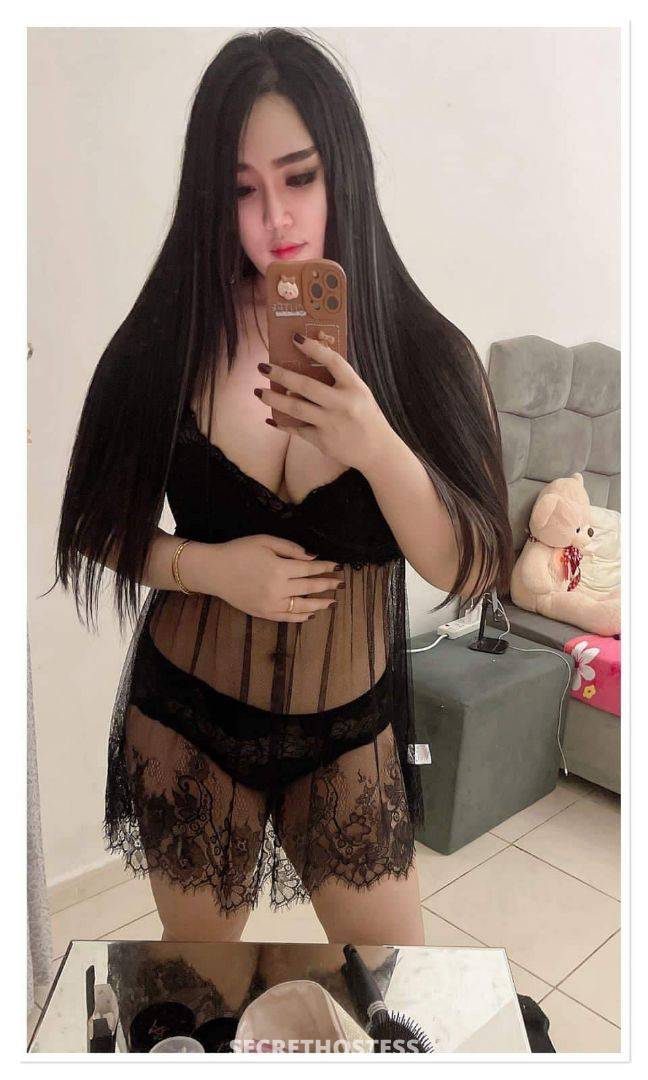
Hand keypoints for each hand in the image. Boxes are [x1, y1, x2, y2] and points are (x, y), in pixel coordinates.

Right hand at [183, 534, 344, 621]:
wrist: (214, 570)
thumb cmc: (239, 551)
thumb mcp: (265, 541)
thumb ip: (291, 549)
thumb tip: (312, 557)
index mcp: (280, 568)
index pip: (310, 569)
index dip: (325, 567)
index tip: (337, 566)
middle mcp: (278, 588)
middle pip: (310, 588)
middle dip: (327, 585)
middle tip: (341, 584)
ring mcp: (271, 604)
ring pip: (302, 606)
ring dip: (319, 604)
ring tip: (332, 602)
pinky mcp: (263, 613)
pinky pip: (287, 617)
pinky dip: (300, 617)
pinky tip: (310, 614)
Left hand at [253, 331, 393, 473]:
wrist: (377, 451)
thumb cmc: (366, 417)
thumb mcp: (359, 393)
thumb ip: (339, 381)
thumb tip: (306, 365)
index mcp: (354, 387)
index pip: (333, 361)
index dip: (314, 348)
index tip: (295, 338)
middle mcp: (342, 404)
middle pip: (307, 386)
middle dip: (281, 375)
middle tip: (263, 367)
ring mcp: (331, 423)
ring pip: (296, 409)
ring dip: (274, 399)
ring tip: (259, 392)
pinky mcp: (323, 441)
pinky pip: (297, 430)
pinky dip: (282, 424)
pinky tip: (271, 418)